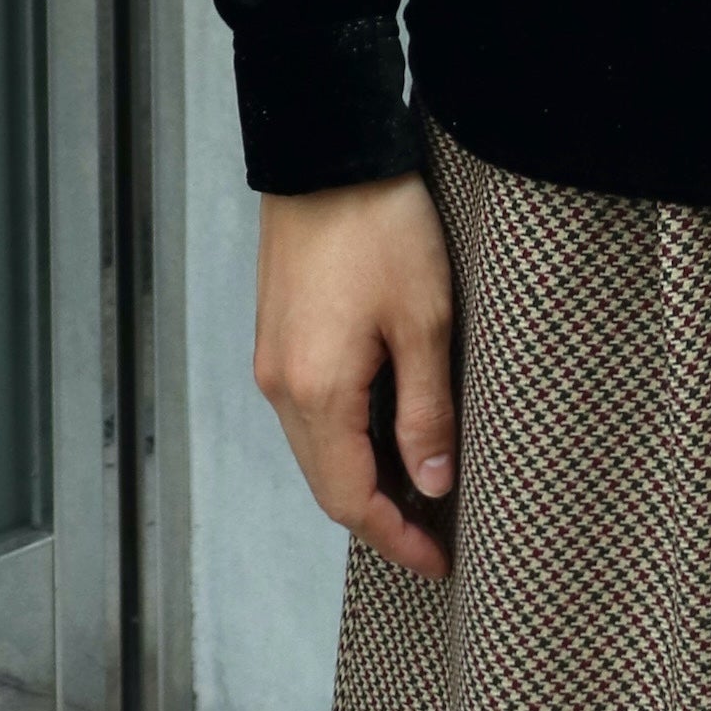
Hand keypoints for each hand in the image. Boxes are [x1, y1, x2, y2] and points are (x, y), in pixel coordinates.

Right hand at [252, 172, 455, 577]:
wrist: (328, 149)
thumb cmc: (381, 225)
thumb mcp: (424, 320)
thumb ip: (426, 409)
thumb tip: (431, 482)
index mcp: (316, 392)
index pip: (350, 499)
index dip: (395, 537)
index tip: (438, 561)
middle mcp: (280, 386)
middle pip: (327, 483)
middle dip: (379, 516)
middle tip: (436, 535)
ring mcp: (272, 360)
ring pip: (316, 449)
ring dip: (362, 476)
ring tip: (421, 485)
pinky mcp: (278, 335)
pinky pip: (309, 412)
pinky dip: (345, 438)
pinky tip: (387, 430)